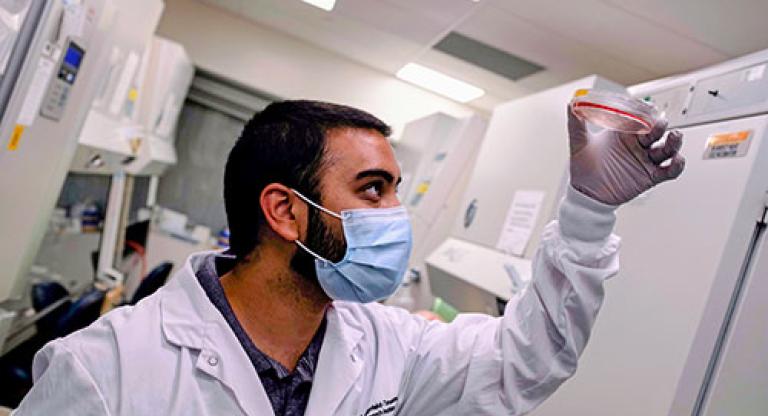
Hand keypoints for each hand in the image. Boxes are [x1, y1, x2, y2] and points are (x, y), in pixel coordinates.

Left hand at [568, 104, 685, 205]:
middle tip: (658, 124)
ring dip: (674, 142)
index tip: (645, 108)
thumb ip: (576, 123)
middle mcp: (637, 144)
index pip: (639, 118)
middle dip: (659, 126)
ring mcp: (645, 160)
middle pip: (656, 131)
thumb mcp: (579, 143)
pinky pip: (669, 171)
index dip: (645, 113)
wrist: (585, 193)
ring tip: (674, 136)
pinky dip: (677, 165)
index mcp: (623, 133)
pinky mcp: (650, 176)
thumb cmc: (583, 168)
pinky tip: (676, 160)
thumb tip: (572, 104)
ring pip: (667, 148)